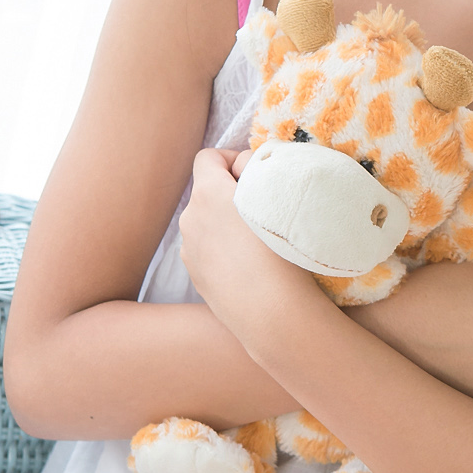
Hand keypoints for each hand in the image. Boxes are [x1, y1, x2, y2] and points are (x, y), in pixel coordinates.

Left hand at [177, 147, 312, 338]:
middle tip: (266, 208)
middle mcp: (190, 220)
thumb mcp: (277, 196)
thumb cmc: (282, 251)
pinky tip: (252, 266)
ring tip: (261, 242)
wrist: (272, 315)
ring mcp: (190, 252)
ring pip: (208, 224)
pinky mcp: (196, 278)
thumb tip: (250, 165)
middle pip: (208, 192)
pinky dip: (226, 251)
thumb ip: (260, 171)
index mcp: (207, 194)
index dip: (232, 159)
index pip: (207, 157)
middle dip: (232, 194)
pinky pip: (210, 252)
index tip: (256, 175)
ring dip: (228, 224)